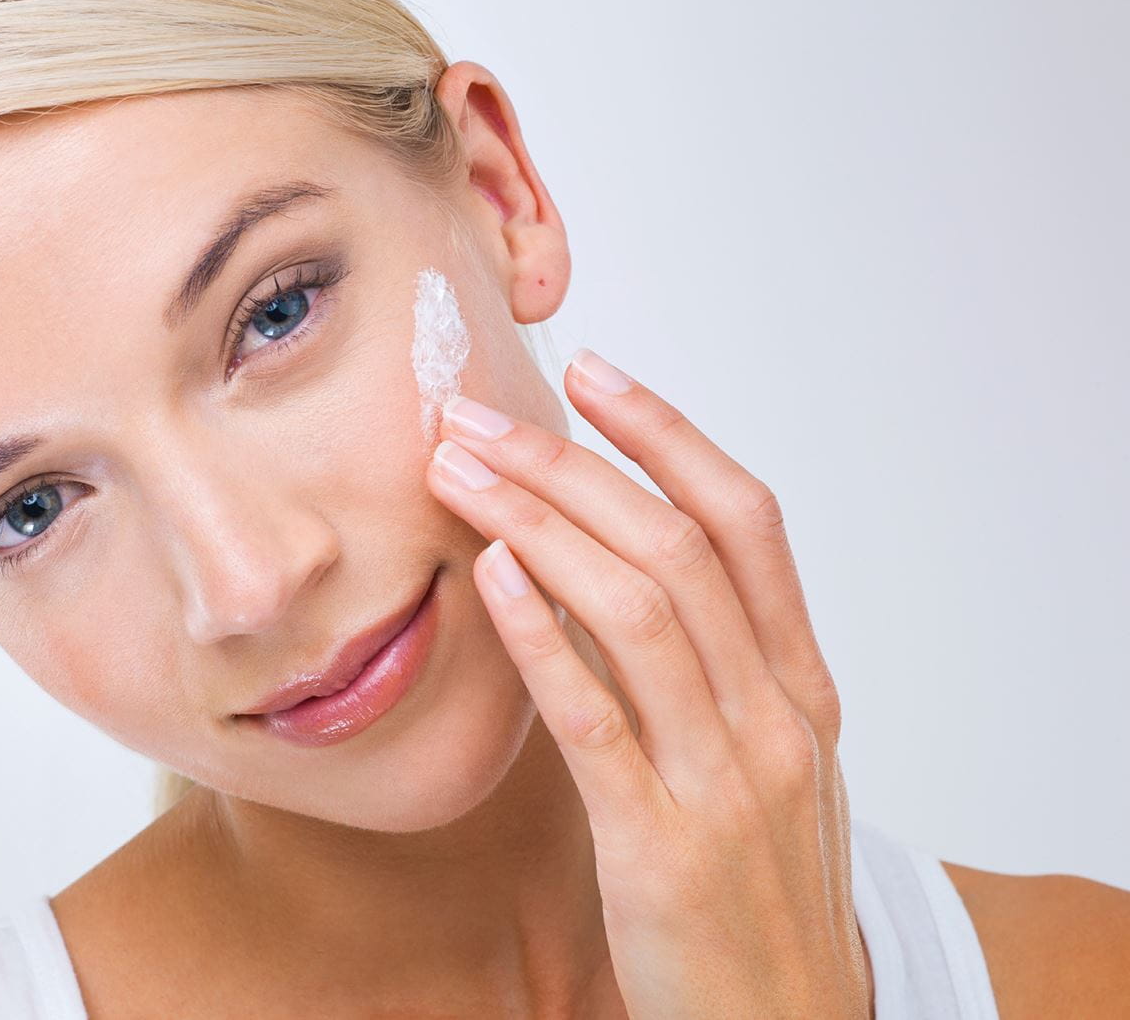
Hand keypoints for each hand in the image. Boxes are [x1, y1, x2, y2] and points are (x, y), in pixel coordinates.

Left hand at [425, 349, 869, 1018]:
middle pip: (676, 546)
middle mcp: (775, 717)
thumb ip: (703, 668)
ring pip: (639, 610)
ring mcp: (725, 781)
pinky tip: (490, 577)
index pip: (745, 523)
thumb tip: (597, 563)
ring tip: (458, 474)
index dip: (669, 435)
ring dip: (539, 525)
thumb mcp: (761, 763)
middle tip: (478, 415)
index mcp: (801, 687)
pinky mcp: (662, 849)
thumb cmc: (757, 887)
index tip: (593, 372)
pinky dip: (544, 637)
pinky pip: (599, 720)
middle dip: (570, 465)